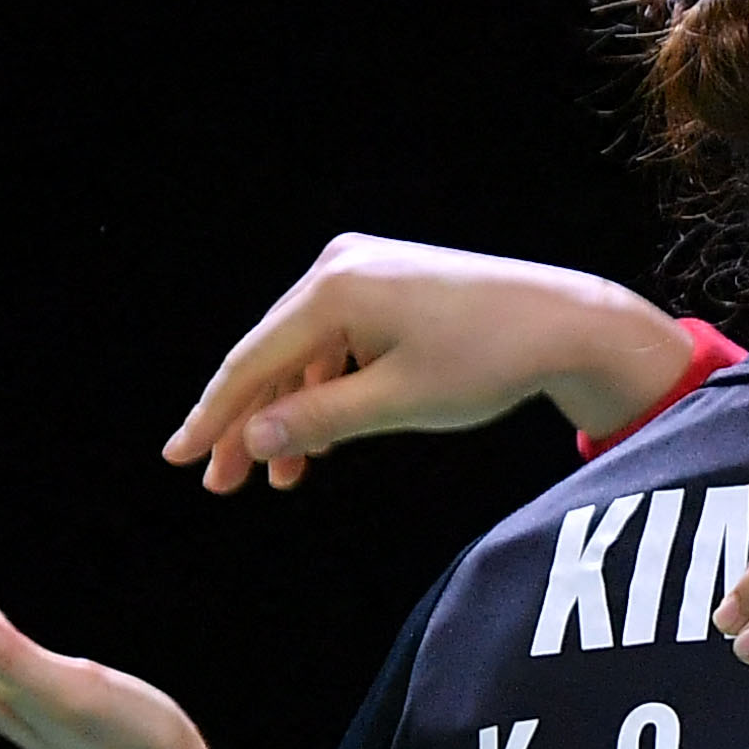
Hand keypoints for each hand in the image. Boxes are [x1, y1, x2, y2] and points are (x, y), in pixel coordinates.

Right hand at [166, 235, 697, 490]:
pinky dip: (327, 387)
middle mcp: (339, 265)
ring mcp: (363, 269)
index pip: (253, 361)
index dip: (213, 416)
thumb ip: (320, 419)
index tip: (180, 458)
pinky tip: (320, 438)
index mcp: (335, 288)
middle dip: (249, 423)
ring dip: (291, 412)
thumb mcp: (400, 402)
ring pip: (304, 352)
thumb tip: (251, 440)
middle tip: (222, 483)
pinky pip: (337, 340)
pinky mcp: (386, 282)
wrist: (568, 322)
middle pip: (272, 355)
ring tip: (281, 477)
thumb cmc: (491, 360)